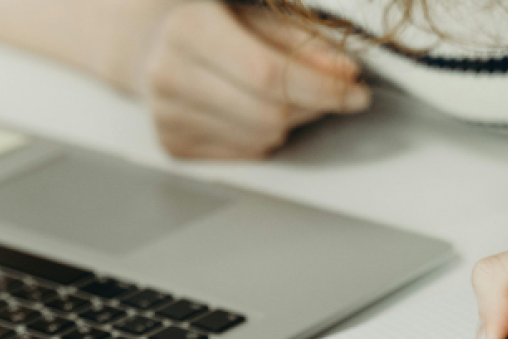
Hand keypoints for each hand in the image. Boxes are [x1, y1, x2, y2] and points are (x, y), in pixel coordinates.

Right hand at [132, 2, 370, 158]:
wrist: (151, 45)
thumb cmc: (210, 24)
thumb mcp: (255, 15)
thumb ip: (302, 41)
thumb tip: (345, 73)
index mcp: (188, 29)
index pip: (268, 74)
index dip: (321, 87)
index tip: (355, 92)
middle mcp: (168, 75)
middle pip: (267, 114)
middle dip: (311, 107)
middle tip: (329, 94)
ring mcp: (167, 117)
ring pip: (261, 139)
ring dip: (289, 122)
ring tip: (280, 96)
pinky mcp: (173, 147)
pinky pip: (246, 154)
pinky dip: (263, 136)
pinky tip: (250, 110)